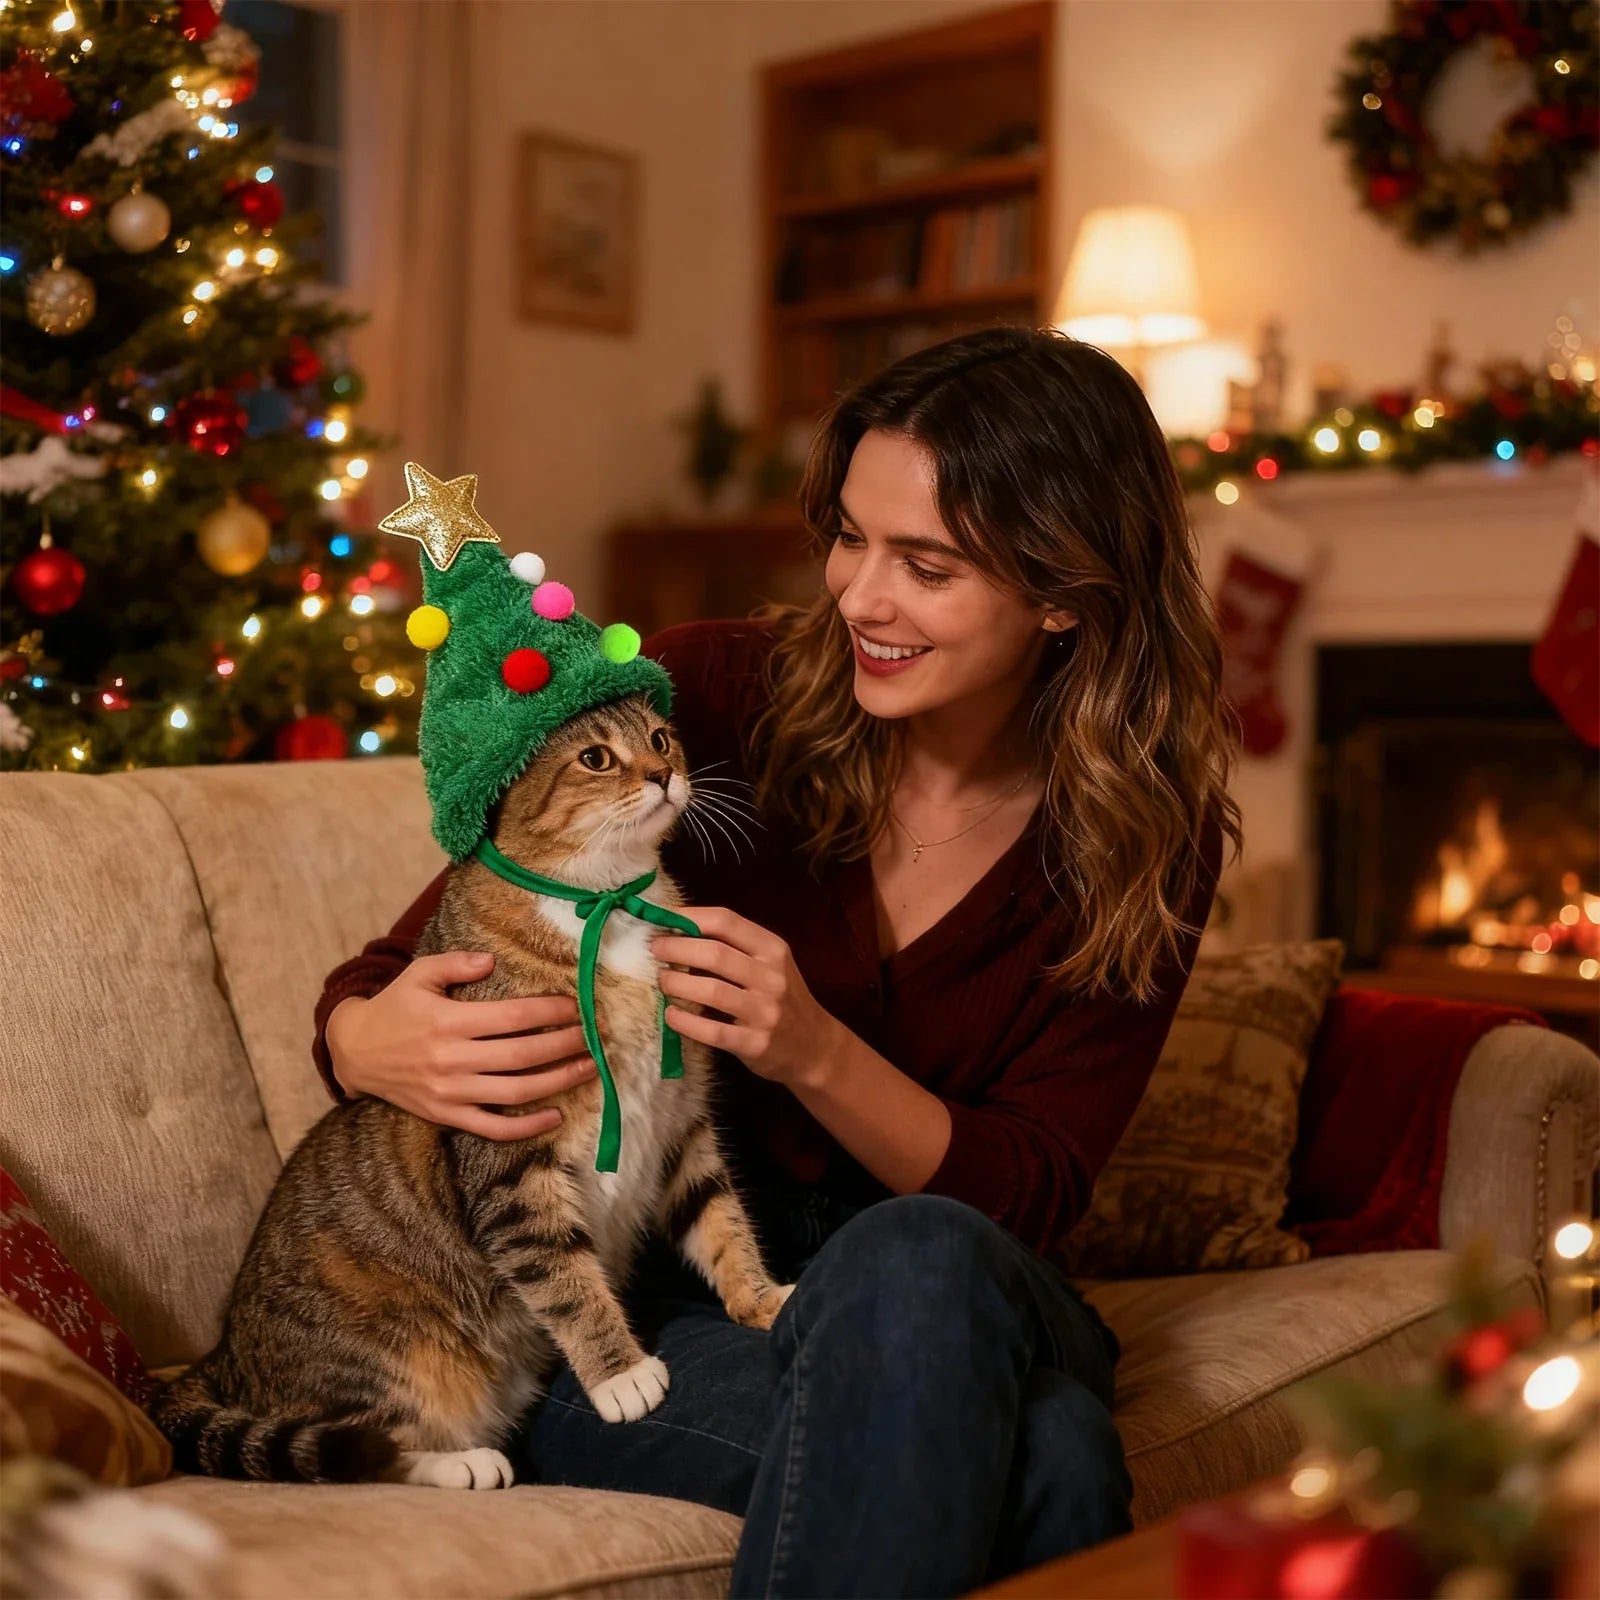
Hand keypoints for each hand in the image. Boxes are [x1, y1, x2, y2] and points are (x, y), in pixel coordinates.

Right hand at [325, 952, 595, 1139]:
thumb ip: (456, 964)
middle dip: (566, 1044)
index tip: (578, 1006)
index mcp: (449, 1021)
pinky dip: (526, 1127)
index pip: (513, 1017)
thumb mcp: (419, 974)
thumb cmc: (394, 1007)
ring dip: (559, 1081)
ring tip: (590, 1068)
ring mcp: (451, 1092)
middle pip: (523, 1055)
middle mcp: (452, 1059)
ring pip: (516, 1091)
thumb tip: (491, 961)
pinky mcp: (447, 1115)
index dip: (550, 1012)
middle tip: (597, 1035)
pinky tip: (555, 1115)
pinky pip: (492, 1127)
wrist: (355, 1052)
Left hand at [651, 907, 841, 1086]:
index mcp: (773, 949)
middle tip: (654, 950)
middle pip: (715, 954)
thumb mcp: (770, 964)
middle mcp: (772, 977)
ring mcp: (765, 1012)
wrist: (813, 1046)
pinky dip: (686, 1022)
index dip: (690, 917)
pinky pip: (713, 1031)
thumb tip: (678, 931)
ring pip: (712, 991)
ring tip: (662, 981)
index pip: (726, 921)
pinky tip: (670, 1015)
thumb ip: (735, 947)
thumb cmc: (783, 998)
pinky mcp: (755, 1044)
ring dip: (677, 984)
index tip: (663, 919)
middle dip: (676, 949)